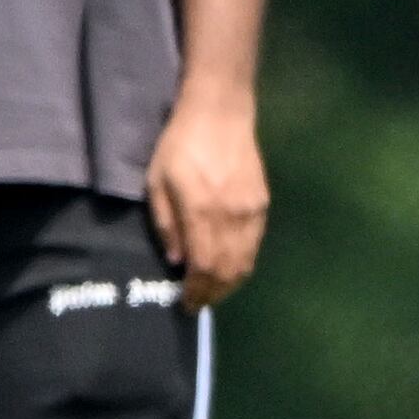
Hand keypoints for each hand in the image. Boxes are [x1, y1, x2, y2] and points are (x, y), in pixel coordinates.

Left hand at [147, 89, 270, 308]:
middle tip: (198, 303)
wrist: (220, 114)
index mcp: (201, 213)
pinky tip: (230, 266)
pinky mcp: (262, 204)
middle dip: (213, 293)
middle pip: (228, 271)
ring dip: (230, 283)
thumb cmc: (180, 145)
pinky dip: (243, 263)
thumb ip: (165, 223)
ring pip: (246, 261)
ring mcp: (251, 212)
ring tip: (214, 290)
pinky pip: (255, 245)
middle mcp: (231, 218)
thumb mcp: (156, 182)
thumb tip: (177, 260)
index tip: (185, 304)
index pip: (203, 267)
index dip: (196, 292)